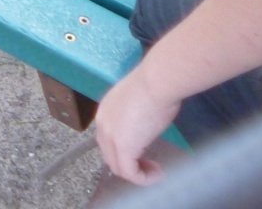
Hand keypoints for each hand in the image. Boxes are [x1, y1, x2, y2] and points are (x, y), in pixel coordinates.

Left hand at [95, 66, 180, 185]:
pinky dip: (144, 179)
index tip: (145, 153)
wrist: (156, 82)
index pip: (107, 140)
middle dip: (130, 164)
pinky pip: (130, 173)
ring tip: (156, 171)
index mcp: (105, 111)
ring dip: (138, 174)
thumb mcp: (139, 103)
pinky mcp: (124, 147)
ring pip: (118, 167)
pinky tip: (159, 173)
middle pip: (110, 155)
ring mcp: (110, 136)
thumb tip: (144, 126)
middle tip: (151, 165)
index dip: (124, 151)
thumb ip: (134, 117)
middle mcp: (102, 124)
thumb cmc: (154, 87)